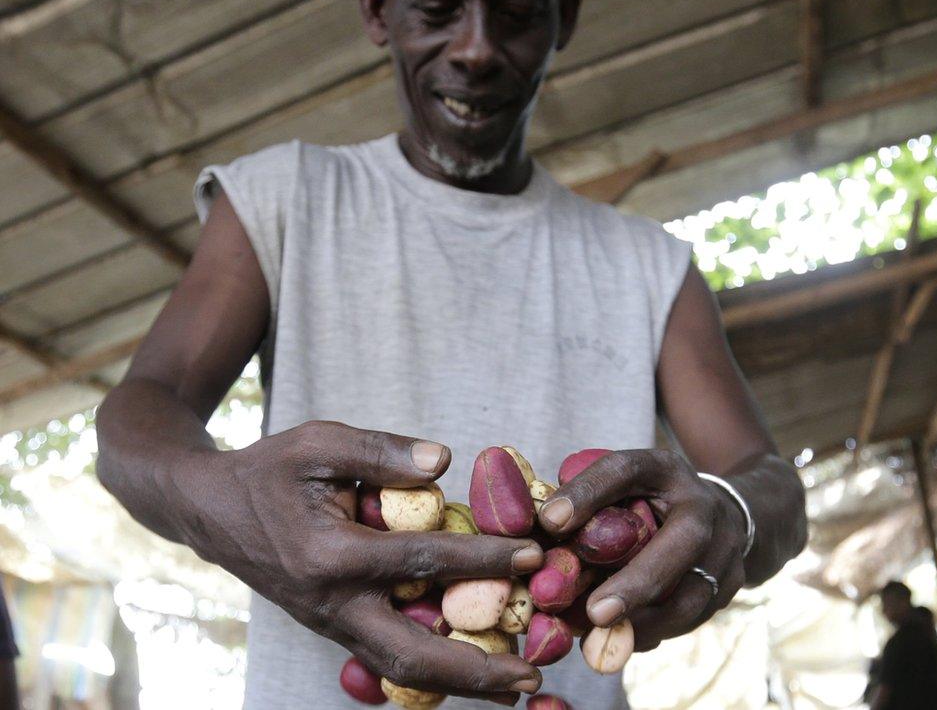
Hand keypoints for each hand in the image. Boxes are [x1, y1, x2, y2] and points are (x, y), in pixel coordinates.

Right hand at [178, 420, 544, 704]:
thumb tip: (443, 461)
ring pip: (398, 667)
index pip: (421, 560)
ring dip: (457, 681)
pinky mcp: (332, 626)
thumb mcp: (318, 443)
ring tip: (513, 685)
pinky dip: (429, 666)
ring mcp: (330, 622)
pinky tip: (469, 663)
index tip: (532, 555)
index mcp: (330, 554)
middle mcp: (331, 603)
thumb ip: (380, 450)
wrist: (212, 512)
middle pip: (410, 654)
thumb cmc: (268, 471)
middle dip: (474, 671)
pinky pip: (384, 655)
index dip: (481, 558)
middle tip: (531, 676)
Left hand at [537, 449, 746, 650]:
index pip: (625, 470)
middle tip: (596, 612)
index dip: (588, 493)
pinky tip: (619, 640)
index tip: (550, 521)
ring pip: (692, 594)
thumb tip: (538, 528)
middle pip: (682, 541)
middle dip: (638, 581)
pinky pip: (691, 618)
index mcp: (664, 469)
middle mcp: (702, 505)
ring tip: (600, 635)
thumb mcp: (624, 483)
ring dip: (644, 621)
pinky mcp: (731, 585)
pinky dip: (652, 633)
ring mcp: (725, 547)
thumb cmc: (651, 499)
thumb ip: (587, 498)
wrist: (723, 515)